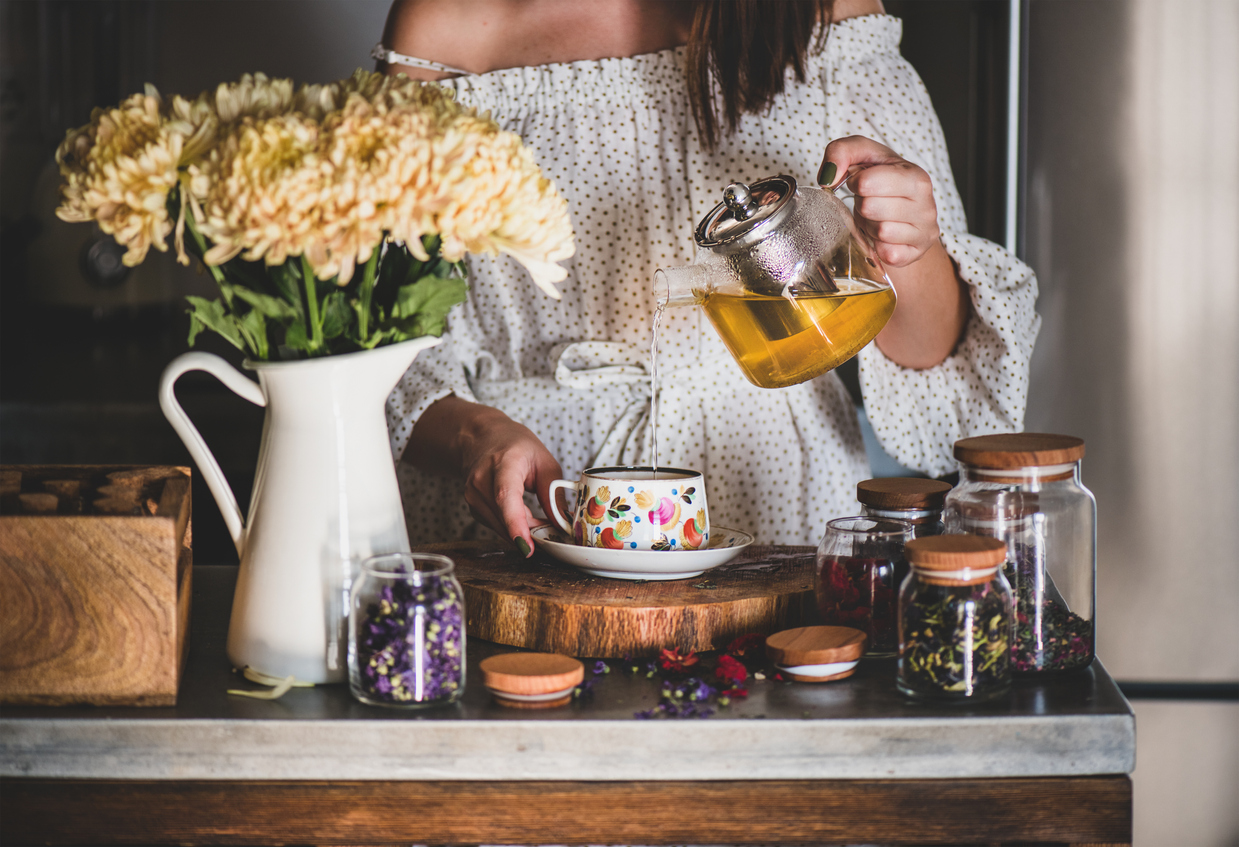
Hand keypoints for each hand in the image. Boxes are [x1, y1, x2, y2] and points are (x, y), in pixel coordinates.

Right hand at [407, 396, 561, 556]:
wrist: (481, 438)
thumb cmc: (514, 446)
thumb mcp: (544, 461)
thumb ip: (553, 494)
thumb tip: (562, 524)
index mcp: (502, 463)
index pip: (505, 496)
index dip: (515, 523)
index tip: (527, 545)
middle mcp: (481, 480)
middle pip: (504, 517)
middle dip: (531, 532)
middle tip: (553, 534)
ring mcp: (472, 496)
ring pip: (501, 527)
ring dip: (524, 531)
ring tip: (540, 520)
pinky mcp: (473, 508)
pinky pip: (497, 526)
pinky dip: (513, 527)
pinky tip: (524, 518)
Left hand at [818, 136, 939, 268]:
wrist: (903, 211)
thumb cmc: (881, 181)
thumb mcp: (862, 155)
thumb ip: (841, 151)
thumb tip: (828, 176)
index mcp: (916, 176)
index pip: (867, 182)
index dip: (856, 183)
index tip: (863, 183)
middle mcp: (926, 204)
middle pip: (870, 208)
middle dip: (863, 205)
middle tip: (871, 202)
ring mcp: (924, 232)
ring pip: (880, 232)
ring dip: (870, 226)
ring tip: (877, 217)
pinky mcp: (916, 253)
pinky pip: (887, 253)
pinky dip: (878, 246)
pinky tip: (882, 236)